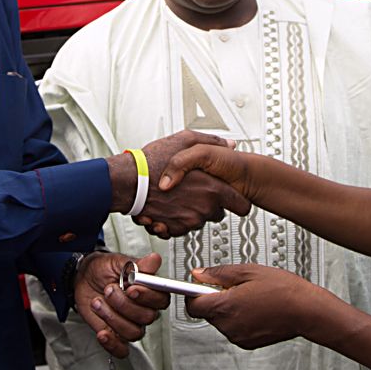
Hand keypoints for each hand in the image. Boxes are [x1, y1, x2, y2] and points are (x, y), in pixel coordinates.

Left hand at [75, 252, 169, 357]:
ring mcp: (130, 323)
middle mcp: (142, 308)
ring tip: (98, 303)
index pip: (161, 299)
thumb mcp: (118, 262)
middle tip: (109, 290)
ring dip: (113, 318)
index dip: (148, 296)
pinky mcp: (116, 335)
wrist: (83, 278)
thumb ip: (137, 265)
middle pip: (147, 317)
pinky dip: (112, 344)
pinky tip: (103, 332)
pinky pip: (121, 349)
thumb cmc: (103, 269)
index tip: (132, 289)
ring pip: (133, 332)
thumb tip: (154, 260)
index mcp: (148, 289)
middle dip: (124, 305)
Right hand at [135, 132, 250, 238]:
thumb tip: (229, 145)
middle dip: (211, 203)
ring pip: (199, 220)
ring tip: (178, 195)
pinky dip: (177, 219)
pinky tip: (168, 205)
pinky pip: (182, 227)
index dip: (239, 200)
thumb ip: (212, 142)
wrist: (127, 183)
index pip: (242, 206)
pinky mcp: (174, 229)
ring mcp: (189, 221)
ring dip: (192, 210)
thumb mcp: (186, 140)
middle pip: (219, 213)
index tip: (235, 196)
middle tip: (198, 190)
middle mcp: (204, 209)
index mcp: (213, 189)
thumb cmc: (152, 163)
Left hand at [183, 263, 320, 348]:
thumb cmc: (282, 289)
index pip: (192, 305)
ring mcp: (238, 337)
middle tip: (234, 286)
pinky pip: (234, 329)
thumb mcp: (247, 271)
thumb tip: (198, 274)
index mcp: (225, 306)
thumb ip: (218, 274)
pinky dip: (239, 318)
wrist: (306, 310)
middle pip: (206, 312)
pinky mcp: (248, 343)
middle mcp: (228, 326)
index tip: (197, 286)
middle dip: (215, 298)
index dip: (192, 293)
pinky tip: (256, 308)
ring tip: (250, 296)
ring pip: (221, 320)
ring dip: (228, 308)